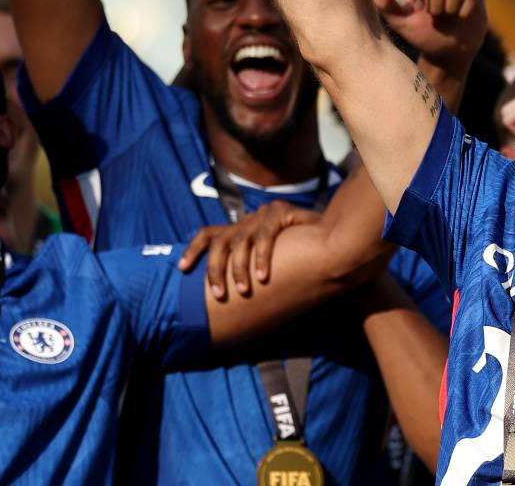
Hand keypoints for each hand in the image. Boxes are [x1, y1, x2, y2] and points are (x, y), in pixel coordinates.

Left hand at [177, 202, 320, 300]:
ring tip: (242, 290)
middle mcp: (248, 220)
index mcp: (240, 230)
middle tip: (219, 294)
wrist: (332, 242)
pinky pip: (264, 236)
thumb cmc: (298, 260)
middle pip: (219, 240)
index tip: (182, 269)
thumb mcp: (264, 266)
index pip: (207, 234)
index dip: (193, 250)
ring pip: (239, 240)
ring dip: (238, 268)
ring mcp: (263, 214)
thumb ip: (246, 274)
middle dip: (215, 268)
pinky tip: (263, 277)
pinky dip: (261, 257)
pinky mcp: (281, 211)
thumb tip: (221, 303)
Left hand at [376, 0, 487, 77]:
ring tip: (449, 15)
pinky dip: (467, 7)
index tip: (417, 6)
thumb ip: (386, 6)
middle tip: (435, 14)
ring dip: (451, 4)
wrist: (449, 51)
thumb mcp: (400, 24)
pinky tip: (463, 16)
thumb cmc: (422, 35)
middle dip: (436, 0)